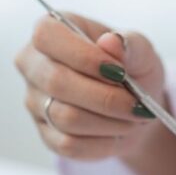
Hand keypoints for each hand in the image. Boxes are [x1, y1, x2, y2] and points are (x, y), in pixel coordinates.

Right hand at [14, 12, 164, 160]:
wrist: (134, 108)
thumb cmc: (132, 69)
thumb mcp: (141, 51)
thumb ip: (130, 44)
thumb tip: (112, 42)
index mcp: (51, 30)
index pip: (46, 35)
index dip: (82, 55)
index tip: (119, 72)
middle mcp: (34, 65)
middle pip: (56, 82)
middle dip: (105, 97)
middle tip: (137, 104)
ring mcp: (35, 102)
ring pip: (65, 117)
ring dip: (109, 121)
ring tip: (132, 117)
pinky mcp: (45, 134)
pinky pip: (69, 144)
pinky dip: (102, 142)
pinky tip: (117, 132)